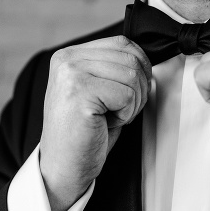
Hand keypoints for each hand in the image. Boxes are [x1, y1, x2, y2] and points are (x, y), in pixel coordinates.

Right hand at [39, 36, 151, 210]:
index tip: (123, 95)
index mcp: (70, 54)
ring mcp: (71, 74)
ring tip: (108, 117)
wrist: (63, 166)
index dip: (138, 70)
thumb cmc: (84, 132)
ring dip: (131, 103)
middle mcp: (67, 59)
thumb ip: (113, 67)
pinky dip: (125, 115)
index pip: (124, 43)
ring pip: (132, 76)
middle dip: (137, 89)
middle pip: (132, 58)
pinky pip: (127, 95)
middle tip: (116, 111)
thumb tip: (145, 57)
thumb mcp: (98, 89)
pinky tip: (104, 123)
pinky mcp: (80, 93)